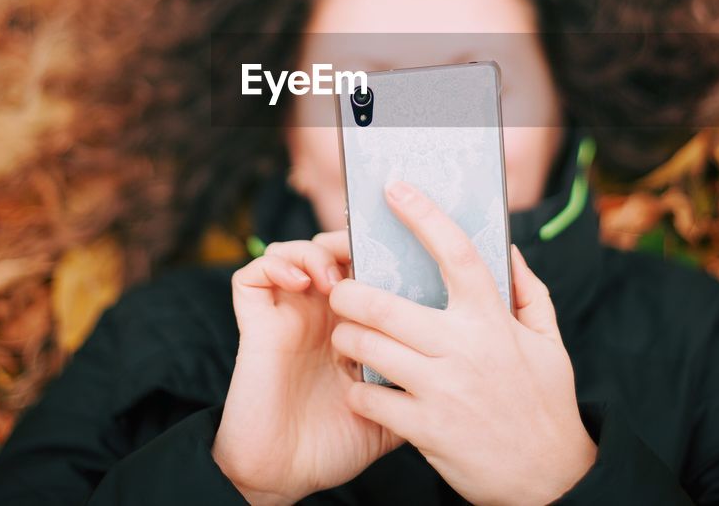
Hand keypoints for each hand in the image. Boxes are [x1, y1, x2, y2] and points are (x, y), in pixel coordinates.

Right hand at [213, 236, 402, 504]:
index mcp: (352, 326)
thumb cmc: (334, 445)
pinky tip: (304, 284)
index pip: (365, 270)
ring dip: (317, 251)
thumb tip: (464, 359)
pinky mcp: (256, 323)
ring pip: (295, 250)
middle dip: (351, 242)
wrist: (285, 476)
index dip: (381, 253)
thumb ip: (418, 379)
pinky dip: (278, 264)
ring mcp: (286, 315)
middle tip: (369, 257)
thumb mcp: (393, 408)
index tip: (407, 255)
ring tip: (336, 277)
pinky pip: (254, 274)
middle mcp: (318, 314)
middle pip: (332, 249)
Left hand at [327, 181, 596, 505]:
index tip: (397, 191)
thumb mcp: (548, 343)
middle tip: (339, 290)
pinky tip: (363, 387)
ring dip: (346, 340)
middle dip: (349, 293)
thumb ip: (528, 292)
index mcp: (494, 321)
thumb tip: (508, 250)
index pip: (457, 254)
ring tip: (347, 339)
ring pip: (367, 348)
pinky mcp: (426, 429)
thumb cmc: (544, 403)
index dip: (424, 217)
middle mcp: (466, 349)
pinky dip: (358, 389)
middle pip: (385, 305)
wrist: (549, 479)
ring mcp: (444, 390)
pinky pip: (370, 397)